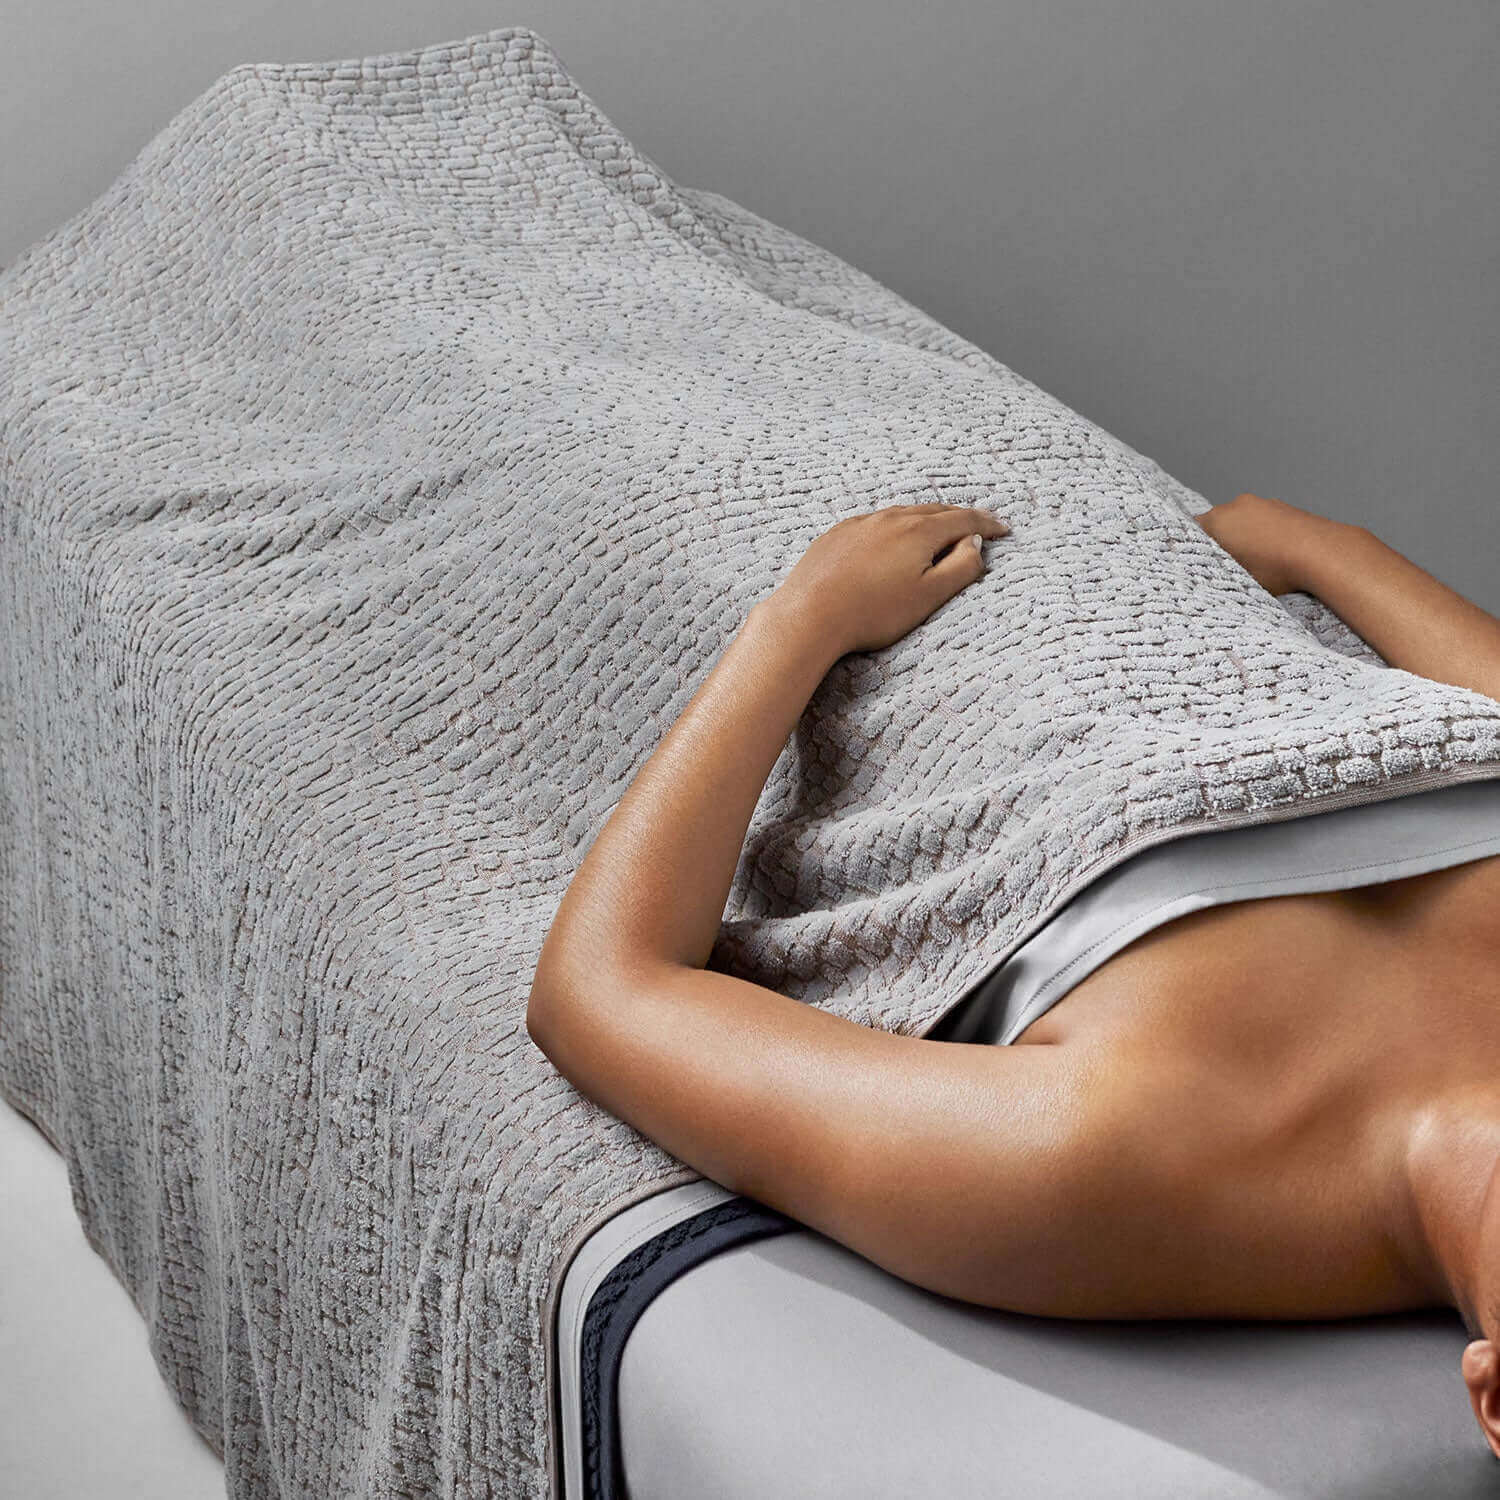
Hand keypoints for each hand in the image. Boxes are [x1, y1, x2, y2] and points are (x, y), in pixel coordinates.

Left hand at [767, 503, 1010, 656]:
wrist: (809, 614)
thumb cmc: (872, 612)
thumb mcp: (929, 595)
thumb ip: (961, 567)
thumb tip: (975, 543)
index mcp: (919, 530)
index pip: (964, 519)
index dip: (987, 524)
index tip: (1003, 530)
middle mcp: (891, 518)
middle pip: (934, 511)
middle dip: (959, 518)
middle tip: (976, 527)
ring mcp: (861, 523)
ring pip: (903, 514)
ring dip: (926, 520)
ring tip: (938, 530)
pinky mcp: (837, 535)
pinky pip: (875, 523)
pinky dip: (894, 527)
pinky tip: (891, 539)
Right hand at [1193, 492, 1328, 595]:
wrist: (1323, 553)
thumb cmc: (1278, 568)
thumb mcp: (1237, 577)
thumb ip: (1217, 568)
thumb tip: (1209, 567)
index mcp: (1218, 520)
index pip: (1191, 531)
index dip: (1194, 548)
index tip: (1201, 563)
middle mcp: (1236, 506)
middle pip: (1217, 524)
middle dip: (1220, 542)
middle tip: (1227, 567)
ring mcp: (1262, 504)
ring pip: (1241, 521)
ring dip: (1243, 537)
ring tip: (1256, 562)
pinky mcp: (1282, 507)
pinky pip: (1262, 520)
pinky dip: (1262, 533)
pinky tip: (1273, 553)